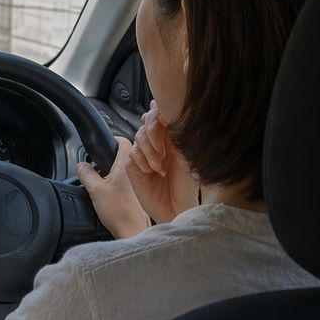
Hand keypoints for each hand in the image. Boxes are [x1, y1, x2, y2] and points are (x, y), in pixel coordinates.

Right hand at [77, 137, 150, 238]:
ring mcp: (137, 183)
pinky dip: (118, 180)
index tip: (104, 143)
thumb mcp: (94, 189)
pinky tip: (110, 191)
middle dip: (110, 155)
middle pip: (124, 154)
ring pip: (125, 168)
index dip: (113, 139)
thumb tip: (80, 165)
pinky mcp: (136, 193)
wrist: (131, 230)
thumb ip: (85, 173)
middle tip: (99, 161)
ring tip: (103, 177)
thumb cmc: (119, 211)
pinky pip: (127, 180)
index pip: (124, 141)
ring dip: (114, 169)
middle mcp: (135, 171)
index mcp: (126, 165)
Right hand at [125, 101, 197, 224]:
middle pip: (146, 122)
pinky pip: (132, 154)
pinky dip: (142, 162)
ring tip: (160, 168)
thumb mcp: (187, 155)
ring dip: (149, 151)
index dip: (159, 114)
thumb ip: (176, 131)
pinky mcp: (134, 167)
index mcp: (172, 137)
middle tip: (163, 151)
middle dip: (153, 133)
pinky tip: (152, 173)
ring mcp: (145, 155)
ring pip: (138, 137)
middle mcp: (158, 143)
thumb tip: (165, 110)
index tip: (166, 121)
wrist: (178, 209)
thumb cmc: (188, 186)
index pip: (160, 114)